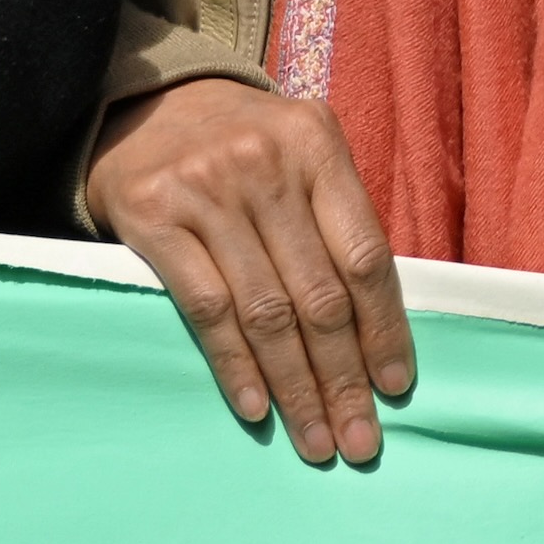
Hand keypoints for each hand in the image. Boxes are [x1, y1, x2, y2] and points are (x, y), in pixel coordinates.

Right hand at [86, 74, 417, 465]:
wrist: (147, 103)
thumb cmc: (242, 144)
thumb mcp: (299, 152)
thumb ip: (334, 218)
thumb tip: (377, 323)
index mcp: (318, 146)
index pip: (365, 255)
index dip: (384, 327)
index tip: (397, 386)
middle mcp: (267, 166)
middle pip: (320, 295)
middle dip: (344, 377)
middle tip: (360, 439)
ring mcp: (208, 192)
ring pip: (266, 312)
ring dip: (296, 387)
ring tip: (316, 440)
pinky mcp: (152, 219)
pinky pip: (207, 308)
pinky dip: (236, 365)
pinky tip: (258, 408)